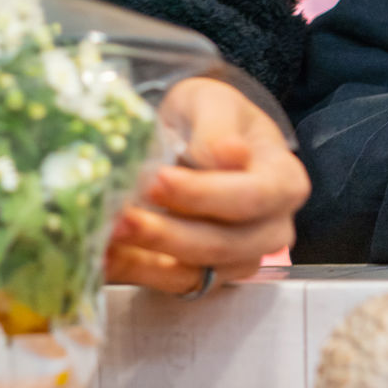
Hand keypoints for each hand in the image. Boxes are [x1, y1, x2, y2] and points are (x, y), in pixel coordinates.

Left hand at [104, 75, 309, 295]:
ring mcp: (240, 258)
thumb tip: (230, 156)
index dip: (203, 194)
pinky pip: (172, 285)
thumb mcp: (213, 102)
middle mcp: (271, 228)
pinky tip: (103, 254)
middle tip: (120, 216)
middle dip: (167, 233)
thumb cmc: (209, 115)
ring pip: (197, 271)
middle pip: (224, 244)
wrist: (194, 135)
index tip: (158, 179)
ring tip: (106, 234)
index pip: (250, 197)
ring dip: (147, 256)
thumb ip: (218, 127)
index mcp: (284, 181)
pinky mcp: (207, 277)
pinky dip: (135, 271)